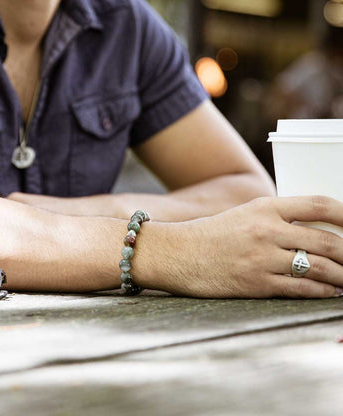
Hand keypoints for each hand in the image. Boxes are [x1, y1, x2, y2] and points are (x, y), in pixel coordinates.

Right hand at [163, 196, 342, 297]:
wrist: (178, 254)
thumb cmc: (211, 234)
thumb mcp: (243, 215)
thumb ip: (276, 218)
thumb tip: (314, 228)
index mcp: (264, 207)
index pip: (318, 205)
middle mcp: (266, 230)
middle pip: (327, 240)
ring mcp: (261, 258)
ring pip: (319, 267)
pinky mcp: (256, 283)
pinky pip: (301, 288)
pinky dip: (323, 291)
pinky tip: (332, 291)